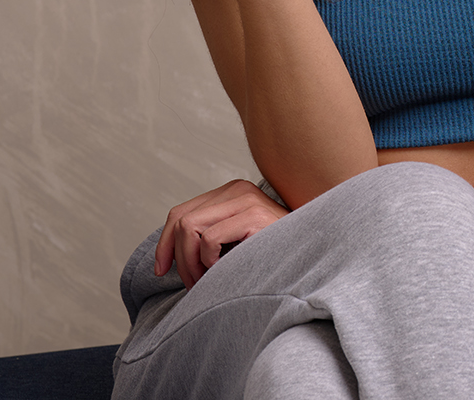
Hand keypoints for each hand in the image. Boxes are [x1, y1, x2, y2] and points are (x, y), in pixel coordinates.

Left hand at [153, 178, 289, 288]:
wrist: (312, 258)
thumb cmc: (272, 256)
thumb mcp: (235, 243)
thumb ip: (209, 236)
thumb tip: (168, 255)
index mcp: (232, 192)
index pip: (180, 213)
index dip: (164, 243)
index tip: (161, 270)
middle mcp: (238, 189)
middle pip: (180, 220)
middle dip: (178, 258)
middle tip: (192, 285)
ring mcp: (247, 200)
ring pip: (189, 228)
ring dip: (191, 263)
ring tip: (207, 281)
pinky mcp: (255, 216)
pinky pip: (209, 239)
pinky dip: (209, 261)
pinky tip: (228, 269)